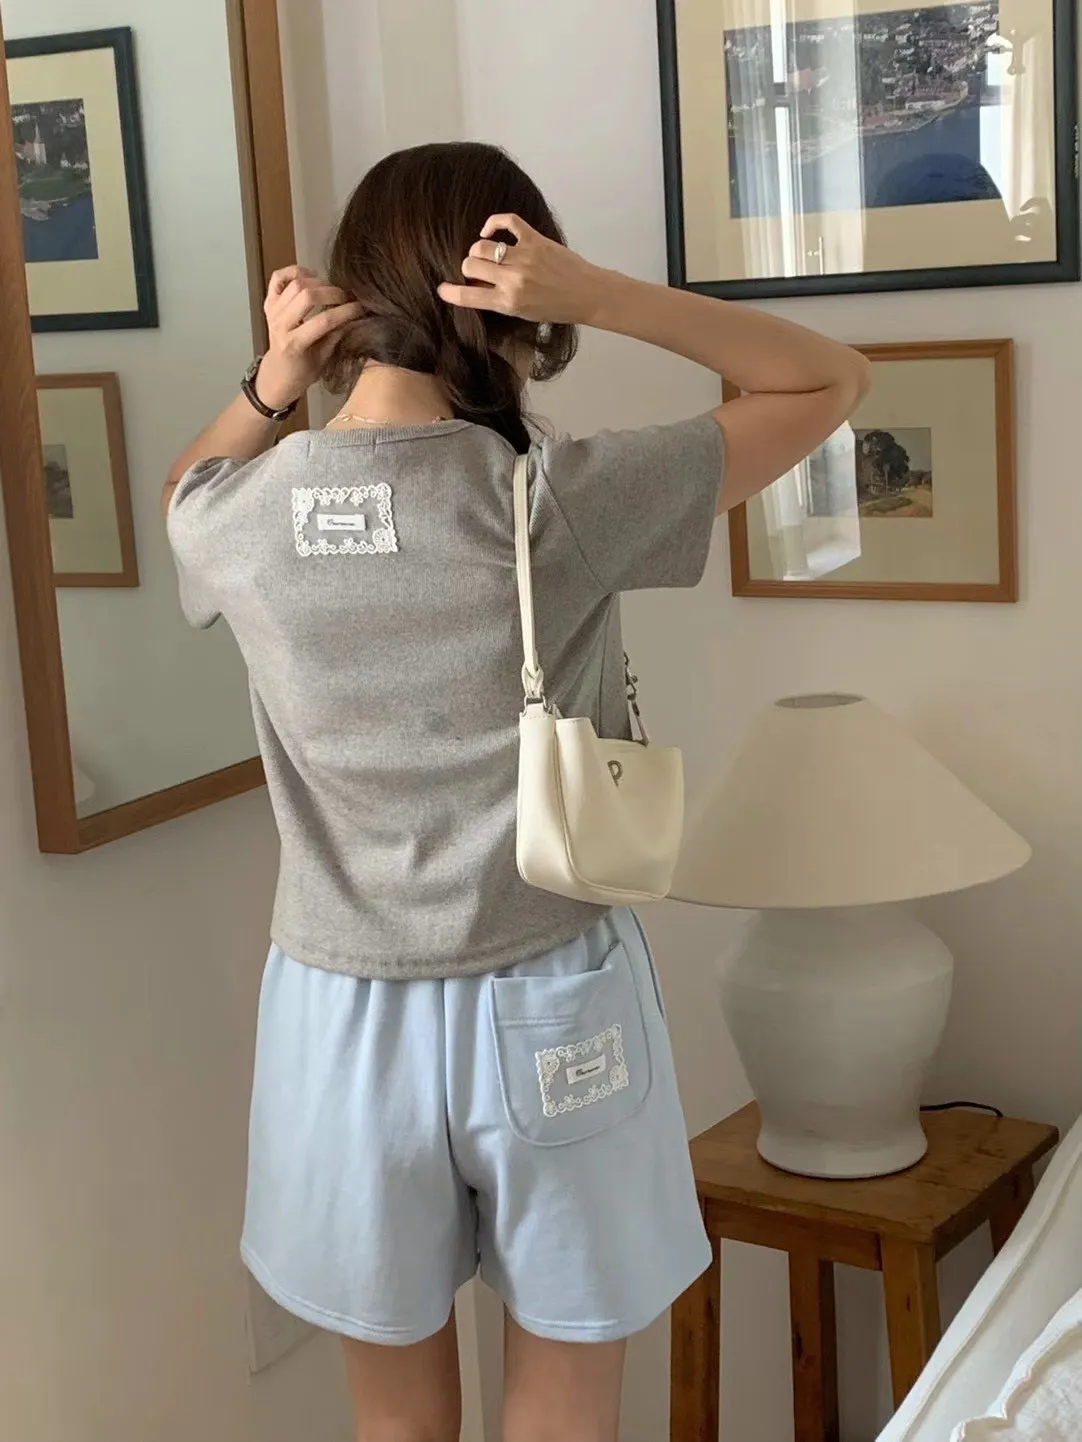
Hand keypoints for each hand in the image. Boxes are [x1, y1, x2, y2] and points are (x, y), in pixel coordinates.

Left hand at [256, 267, 362, 409]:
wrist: (277, 373)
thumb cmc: (303, 371)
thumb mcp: (323, 359)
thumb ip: (336, 336)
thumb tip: (354, 316)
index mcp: (294, 344)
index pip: (323, 321)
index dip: (345, 311)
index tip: (361, 307)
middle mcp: (280, 324)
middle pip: (307, 295)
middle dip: (333, 293)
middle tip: (347, 297)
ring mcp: (272, 311)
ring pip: (295, 283)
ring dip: (318, 282)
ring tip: (331, 290)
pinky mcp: (269, 302)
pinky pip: (278, 277)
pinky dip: (294, 272)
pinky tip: (309, 278)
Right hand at [437, 215, 610, 325]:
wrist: (587, 294)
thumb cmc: (556, 308)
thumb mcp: (523, 313)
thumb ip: (499, 300)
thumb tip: (477, 286)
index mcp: (508, 303)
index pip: (469, 296)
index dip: (450, 293)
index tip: (442, 289)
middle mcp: (513, 279)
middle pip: (471, 265)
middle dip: (468, 268)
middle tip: (476, 271)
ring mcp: (524, 257)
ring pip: (482, 244)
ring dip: (479, 249)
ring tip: (485, 254)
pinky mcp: (534, 239)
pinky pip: (506, 221)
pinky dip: (493, 222)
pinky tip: (490, 230)